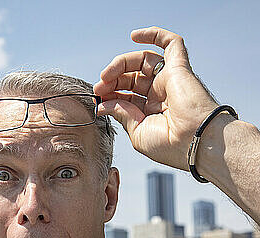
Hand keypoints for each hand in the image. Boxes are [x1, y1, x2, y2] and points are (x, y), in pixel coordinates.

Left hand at [93, 26, 219, 170]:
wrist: (195, 142)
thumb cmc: (171, 146)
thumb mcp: (137, 133)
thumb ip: (121, 115)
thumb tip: (102, 105)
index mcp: (151, 112)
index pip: (126, 95)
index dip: (110, 94)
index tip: (98, 99)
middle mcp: (160, 94)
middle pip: (131, 77)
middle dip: (111, 80)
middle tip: (99, 87)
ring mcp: (170, 80)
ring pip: (143, 61)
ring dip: (121, 64)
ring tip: (106, 75)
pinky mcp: (180, 69)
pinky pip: (171, 43)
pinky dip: (154, 35)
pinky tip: (135, 36)